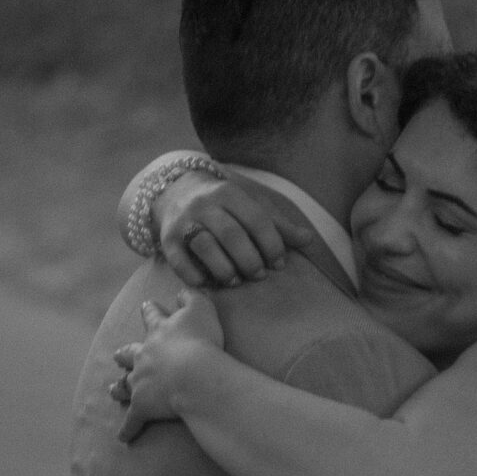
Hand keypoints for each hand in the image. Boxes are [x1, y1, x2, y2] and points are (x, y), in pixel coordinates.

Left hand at [111, 289, 224, 441]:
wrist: (194, 375)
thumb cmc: (201, 341)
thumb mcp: (202, 309)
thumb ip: (192, 296)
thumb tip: (182, 290)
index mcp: (158, 332)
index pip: (152, 316)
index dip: (150, 310)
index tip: (146, 304)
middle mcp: (144, 356)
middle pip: (129, 353)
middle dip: (124, 353)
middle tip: (118, 353)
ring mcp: (140, 383)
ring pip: (124, 385)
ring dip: (118, 387)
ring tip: (113, 389)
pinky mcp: (142, 407)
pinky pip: (132, 422)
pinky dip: (128, 430)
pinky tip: (124, 438)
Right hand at [156, 172, 313, 286]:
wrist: (176, 192)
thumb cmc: (225, 206)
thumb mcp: (252, 207)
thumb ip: (279, 226)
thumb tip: (309, 240)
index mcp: (230, 193)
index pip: (257, 220)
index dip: (272, 244)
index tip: (279, 263)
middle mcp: (205, 205)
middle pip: (232, 235)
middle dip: (250, 260)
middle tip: (259, 275)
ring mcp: (184, 221)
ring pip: (205, 247)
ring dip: (224, 269)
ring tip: (235, 281)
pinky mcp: (167, 239)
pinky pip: (179, 261)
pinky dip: (195, 276)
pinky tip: (208, 283)